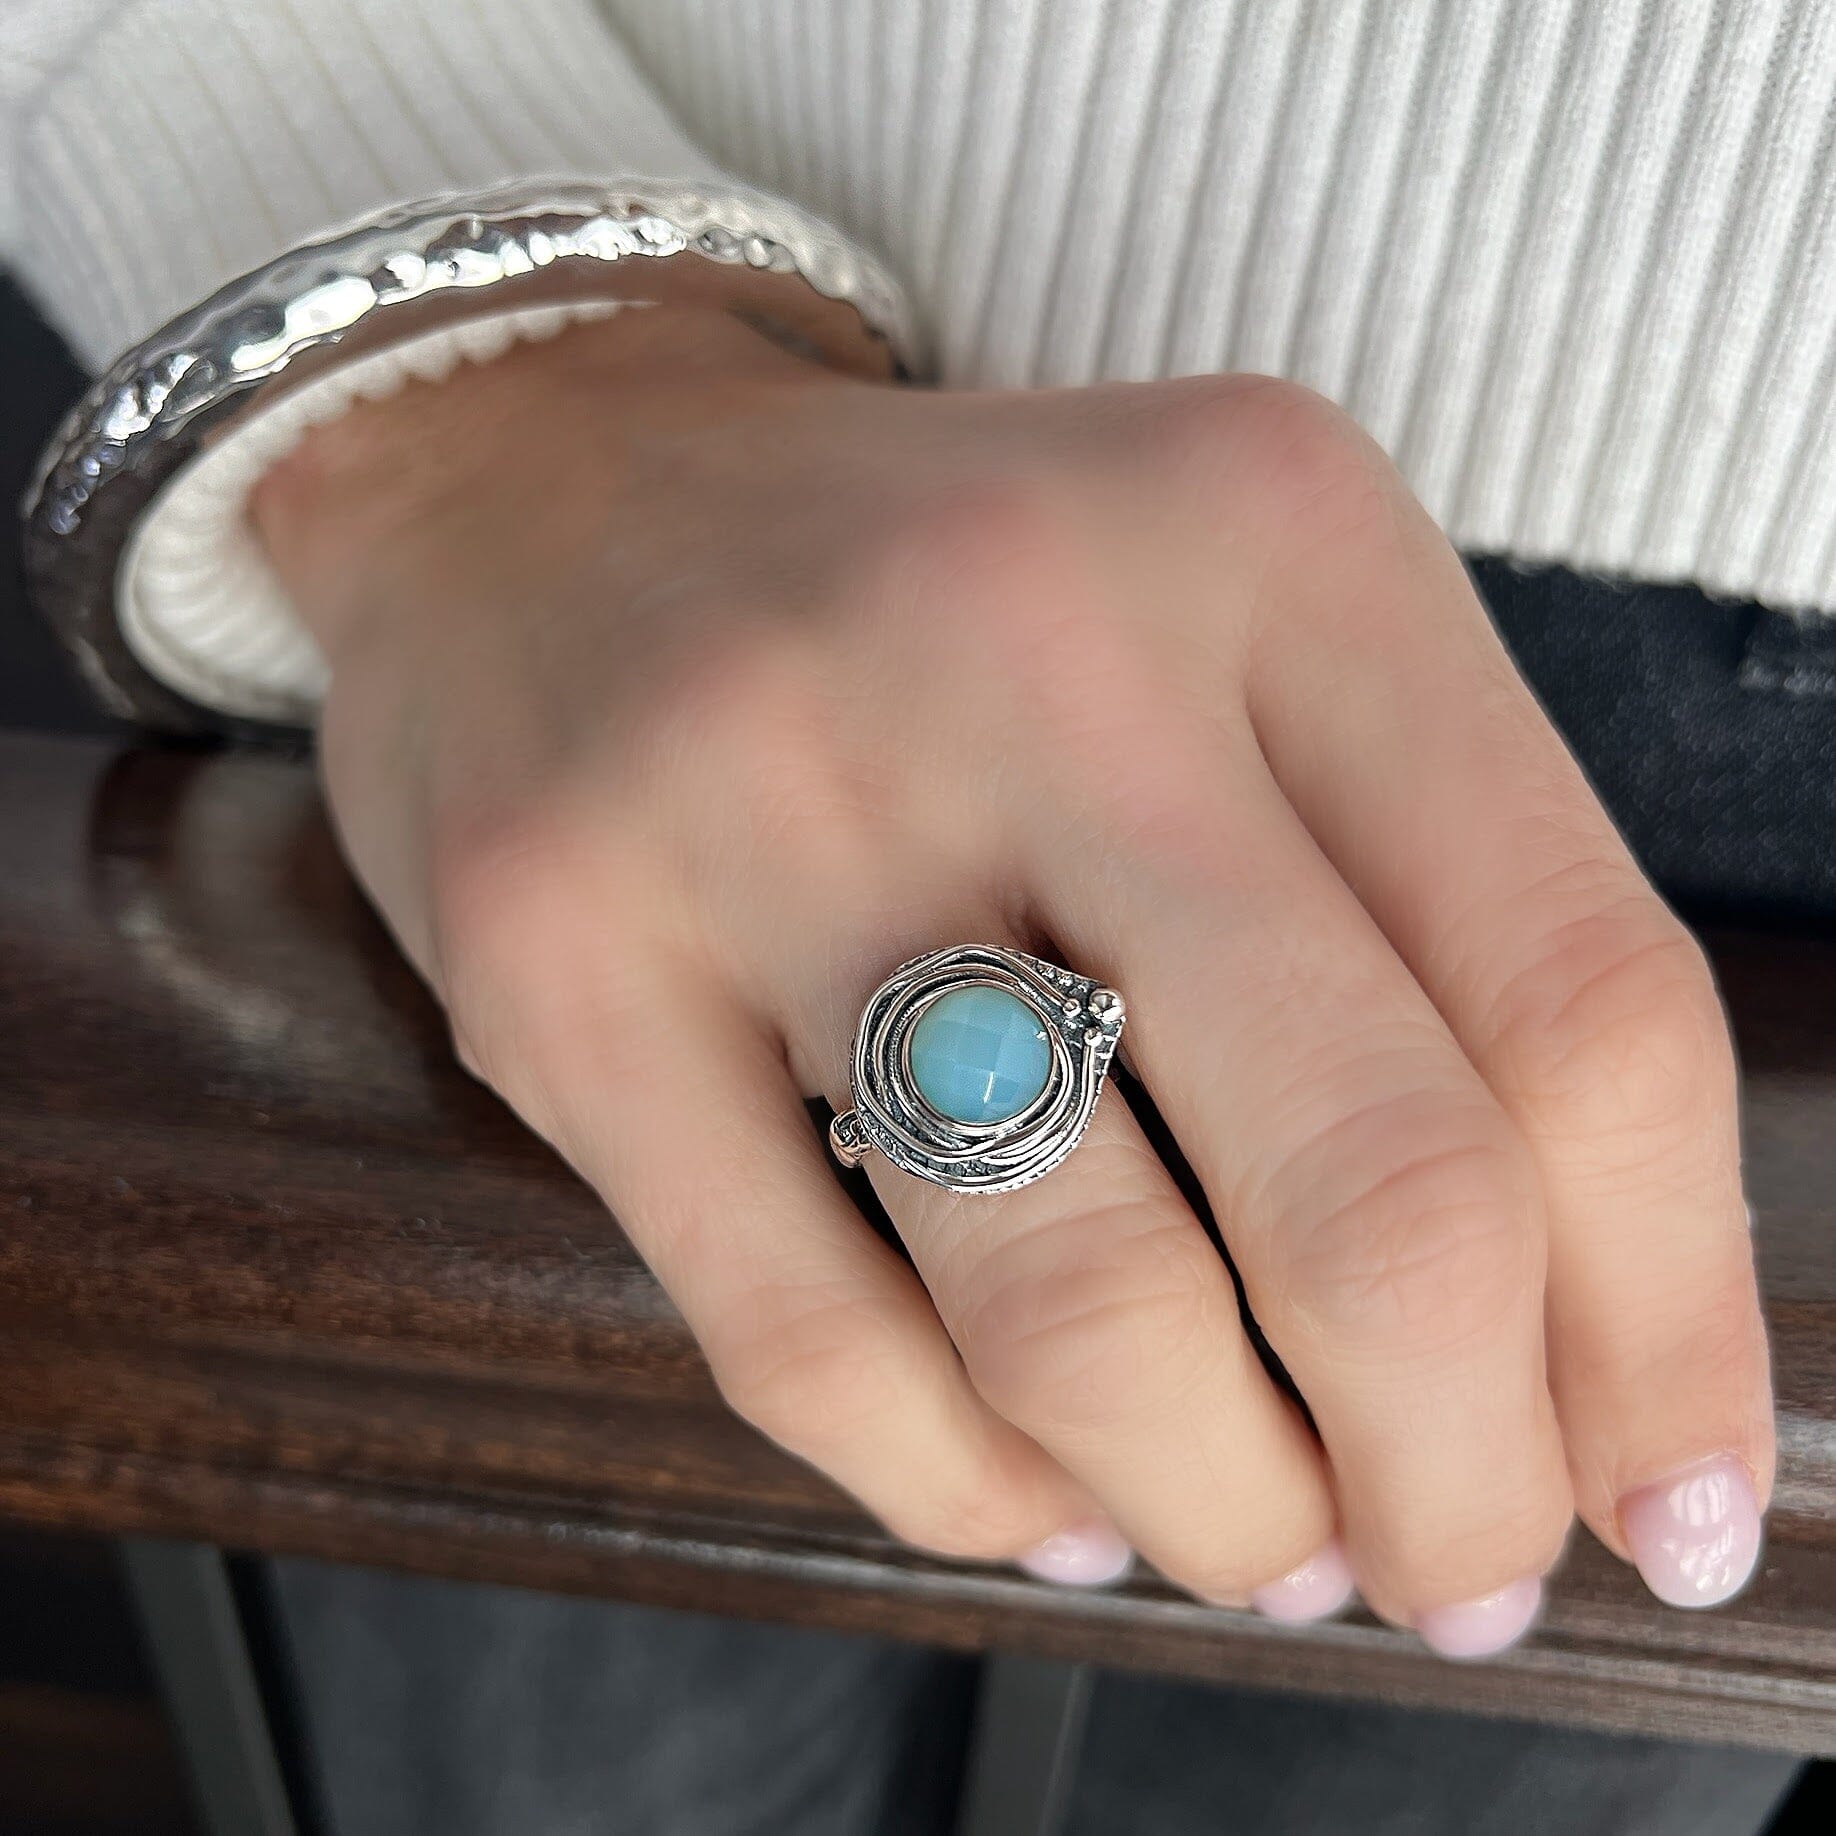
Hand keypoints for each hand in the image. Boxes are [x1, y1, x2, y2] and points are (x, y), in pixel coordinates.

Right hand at [255, 305, 1772, 1651]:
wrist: (548, 487)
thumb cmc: (951, 609)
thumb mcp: (1235, 642)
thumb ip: (1413, 933)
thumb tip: (1574, 1352)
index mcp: (1273, 538)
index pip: (1584, 998)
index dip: (1671, 1318)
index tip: (1666, 1499)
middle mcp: (1039, 646)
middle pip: (1378, 1186)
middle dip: (1459, 1473)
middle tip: (1451, 1562)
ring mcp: (773, 798)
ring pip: (1085, 1309)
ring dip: (1219, 1507)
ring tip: (1244, 1538)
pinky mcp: (566, 956)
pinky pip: (813, 1342)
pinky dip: (967, 1489)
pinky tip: (1035, 1497)